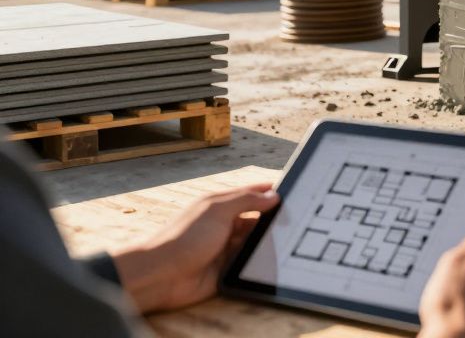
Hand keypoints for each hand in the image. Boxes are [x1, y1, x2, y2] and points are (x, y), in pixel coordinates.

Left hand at [110, 184, 278, 313]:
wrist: (163, 276)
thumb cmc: (184, 238)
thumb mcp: (218, 210)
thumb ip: (246, 200)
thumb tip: (273, 195)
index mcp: (220, 206)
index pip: (250, 194)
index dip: (269, 192)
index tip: (293, 192)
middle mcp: (225, 225)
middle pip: (257, 218)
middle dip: (273, 218)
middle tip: (298, 218)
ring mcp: (226, 247)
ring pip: (255, 240)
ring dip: (268, 240)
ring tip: (292, 238)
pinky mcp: (228, 268)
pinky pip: (250, 261)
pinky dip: (261, 259)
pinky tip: (277, 258)